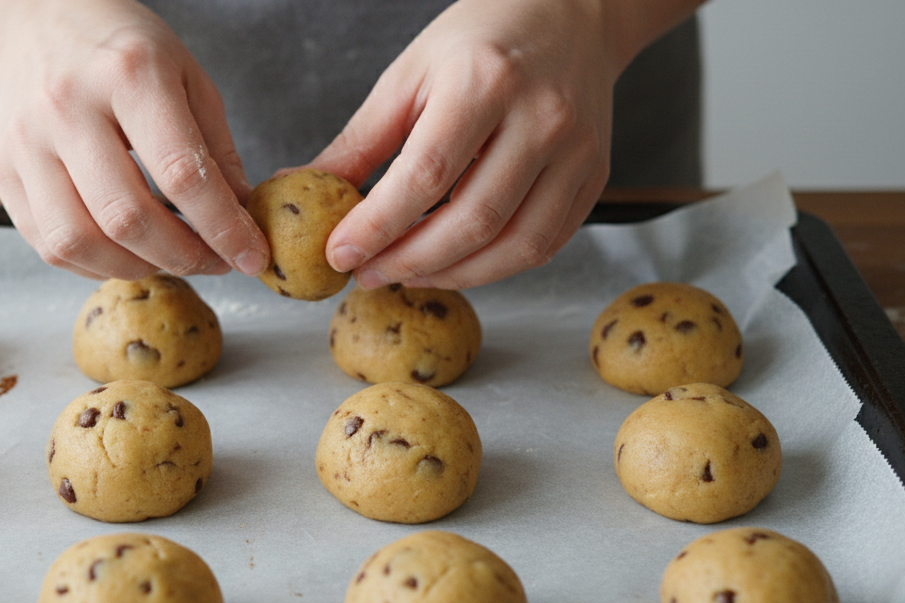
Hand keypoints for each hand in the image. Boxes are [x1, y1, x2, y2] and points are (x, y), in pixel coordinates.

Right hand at [0, 0, 268, 278]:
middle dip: (181, 256)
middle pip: (126, 216)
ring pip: (78, 240)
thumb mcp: (187, 76)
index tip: (250, 255)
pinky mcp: (4, 172)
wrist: (39, 19)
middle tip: (212, 261)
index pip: (181, 173)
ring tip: (167, 258)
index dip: (222, 228)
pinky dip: (94, 265)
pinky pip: (48, 245)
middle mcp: (68, 107)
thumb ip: (216, 150)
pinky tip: (125, 253)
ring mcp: (27, 143)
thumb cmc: (123, 50)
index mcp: (128, 74)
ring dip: (135, 267)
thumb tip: (240, 220)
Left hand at [312, 0, 641, 289]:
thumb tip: (310, 188)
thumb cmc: (483, 41)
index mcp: (486, 83)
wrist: (570, 17)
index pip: (425, 175)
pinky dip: (494, 267)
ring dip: (451, 274)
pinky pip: (544, 244)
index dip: (378, 226)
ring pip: (514, 246)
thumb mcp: (410, 74)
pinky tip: (454, 263)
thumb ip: (362, 141)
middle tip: (367, 273)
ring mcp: (576, 152)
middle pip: (472, 220)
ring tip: (405, 273)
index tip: (341, 253)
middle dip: (409, 261)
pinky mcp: (593, 177)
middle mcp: (541, 119)